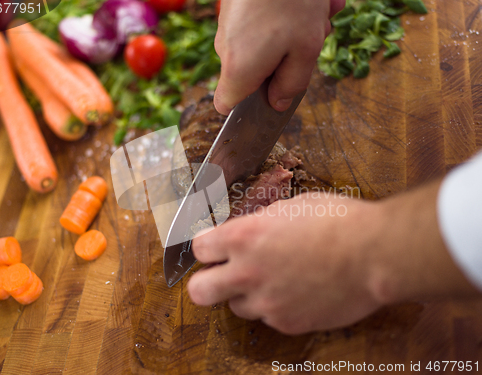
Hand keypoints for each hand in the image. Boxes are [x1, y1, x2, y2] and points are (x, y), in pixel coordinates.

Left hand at [188, 182, 478, 334]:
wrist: (375, 253)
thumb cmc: (338, 220)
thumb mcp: (291, 207)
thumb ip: (260, 223)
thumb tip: (248, 231)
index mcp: (244, 237)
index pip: (198, 248)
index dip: (207, 246)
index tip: (215, 247)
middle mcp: (248, 273)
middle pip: (199, 290)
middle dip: (206, 281)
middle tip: (223, 273)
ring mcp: (267, 303)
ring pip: (236, 307)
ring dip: (245, 294)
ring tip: (272, 280)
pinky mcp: (288, 323)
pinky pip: (269, 317)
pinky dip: (276, 306)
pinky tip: (297, 291)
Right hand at [213, 0, 345, 114]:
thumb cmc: (291, 1)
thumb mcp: (305, 50)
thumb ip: (292, 85)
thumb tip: (278, 103)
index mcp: (239, 69)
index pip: (225, 105)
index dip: (247, 106)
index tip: (271, 93)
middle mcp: (225, 50)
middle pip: (250, 75)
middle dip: (280, 65)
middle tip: (307, 42)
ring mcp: (227, 26)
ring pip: (258, 47)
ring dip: (288, 38)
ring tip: (313, 16)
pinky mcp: (233, 9)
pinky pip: (258, 26)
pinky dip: (282, 19)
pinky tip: (305, 4)